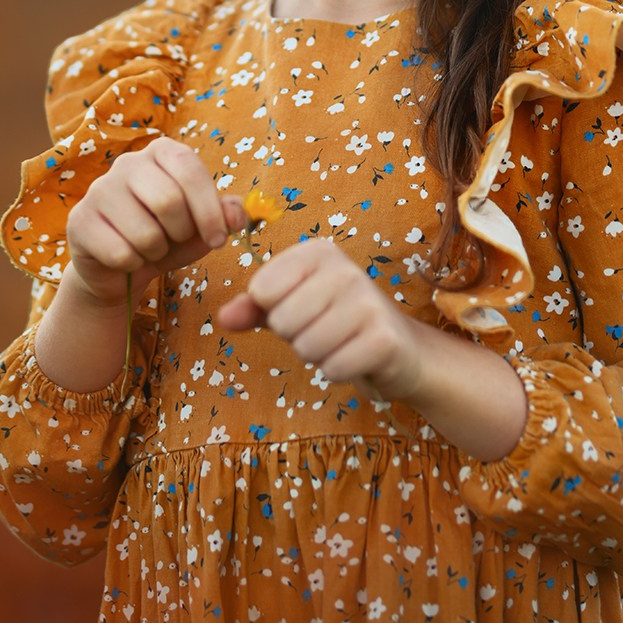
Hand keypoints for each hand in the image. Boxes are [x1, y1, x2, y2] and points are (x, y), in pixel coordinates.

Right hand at [64, 135, 246, 307]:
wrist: (121, 267)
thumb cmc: (168, 237)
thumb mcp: (201, 227)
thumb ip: (225, 216)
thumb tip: (237, 216)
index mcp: (161, 152)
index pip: (189, 168)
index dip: (209, 209)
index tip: (219, 240)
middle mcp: (127, 163)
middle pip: (168, 200)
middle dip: (181, 232)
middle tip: (176, 240)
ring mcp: (98, 190)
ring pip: (145, 232)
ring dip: (156, 251)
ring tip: (149, 247)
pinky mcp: (79, 220)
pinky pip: (120, 253)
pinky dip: (133, 264)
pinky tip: (126, 257)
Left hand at [217, 238, 424, 401]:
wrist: (400, 347)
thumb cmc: (336, 320)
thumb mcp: (293, 305)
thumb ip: (254, 308)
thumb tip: (222, 318)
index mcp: (318, 252)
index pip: (262, 290)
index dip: (273, 310)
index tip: (301, 307)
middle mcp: (345, 269)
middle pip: (282, 321)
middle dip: (296, 336)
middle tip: (323, 328)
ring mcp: (368, 301)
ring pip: (305, 347)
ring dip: (317, 355)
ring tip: (339, 342)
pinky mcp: (384, 338)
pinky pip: (332, 368)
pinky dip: (338, 371)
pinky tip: (355, 356)